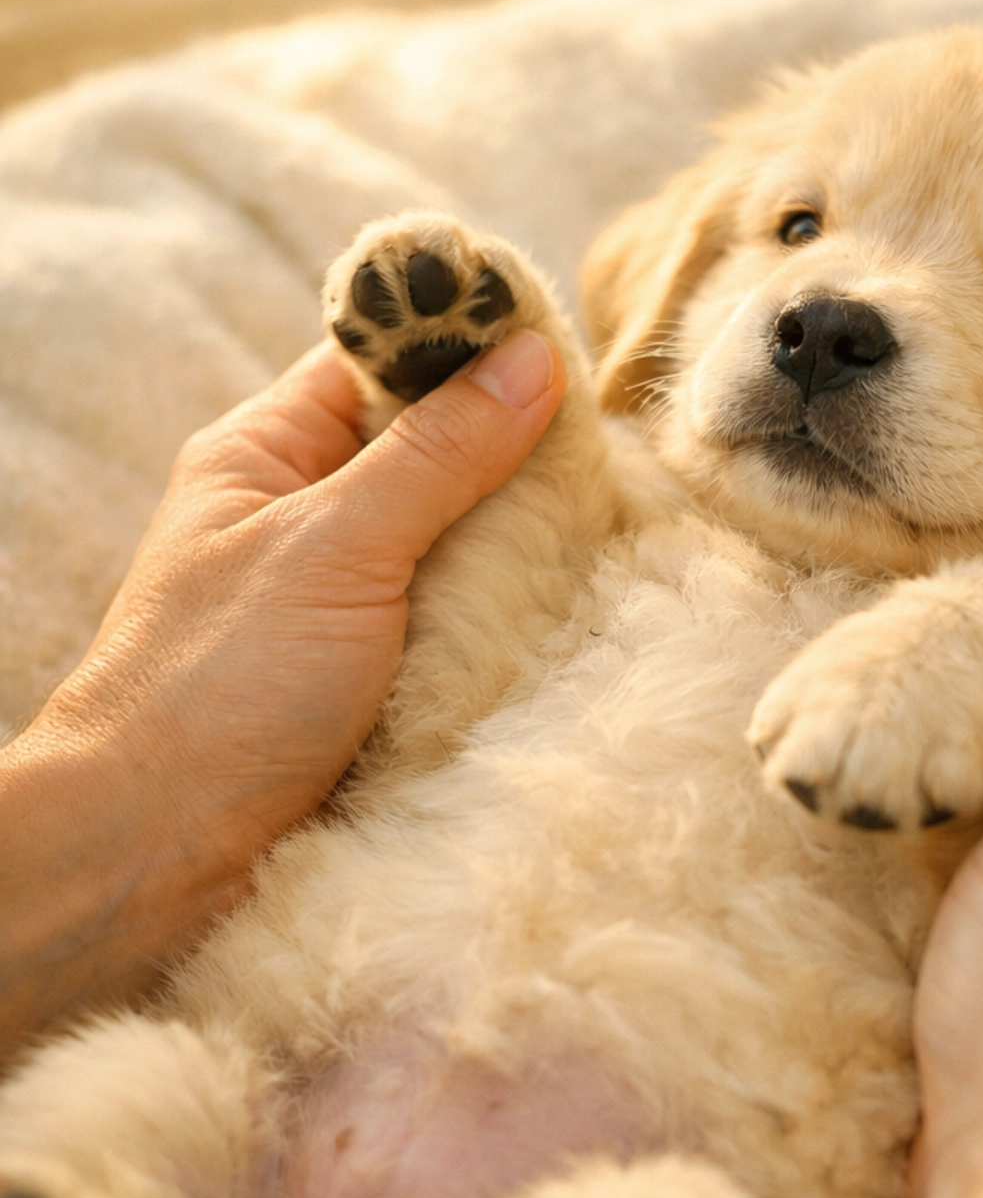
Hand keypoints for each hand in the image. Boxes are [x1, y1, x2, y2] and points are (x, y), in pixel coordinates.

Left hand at [0, 331, 562, 1055]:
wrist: (163, 854)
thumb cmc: (221, 684)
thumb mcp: (337, 544)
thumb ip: (440, 452)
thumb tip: (531, 356)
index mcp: (269, 453)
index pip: (381, 358)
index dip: (464, 343)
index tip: (562, 350)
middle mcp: (306, 517)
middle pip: (435, 450)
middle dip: (514, 454)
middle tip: (603, 460)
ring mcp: (346, 601)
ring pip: (460, 540)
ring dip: (522, 545)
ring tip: (604, 536)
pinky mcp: (381, 679)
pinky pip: (465, 623)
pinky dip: (512, 618)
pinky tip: (570, 612)